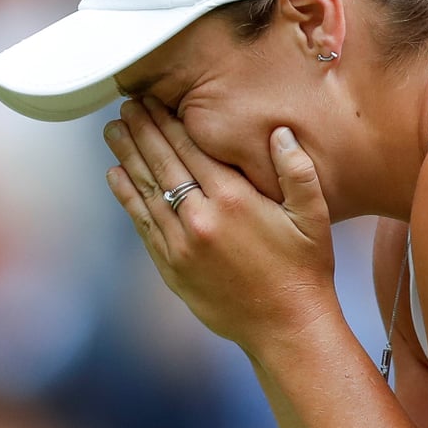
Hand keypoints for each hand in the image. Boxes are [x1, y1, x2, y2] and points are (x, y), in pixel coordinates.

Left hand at [104, 99, 339, 348]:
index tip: (152, 99)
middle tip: (125, 106)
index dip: (167, 120)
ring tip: (113, 132)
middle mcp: (201, 218)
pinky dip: (127, 197)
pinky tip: (116, 176)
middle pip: (162, 163)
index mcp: (234, 199)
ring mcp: (181, 245)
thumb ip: (297, 171)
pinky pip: (142, 224)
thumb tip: (278, 131)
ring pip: (146, 190)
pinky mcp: (172, 268)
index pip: (189, 147)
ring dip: (127, 157)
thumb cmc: (305, 270)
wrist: (287, 328)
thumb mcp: (314, 217)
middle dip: (141, 131)